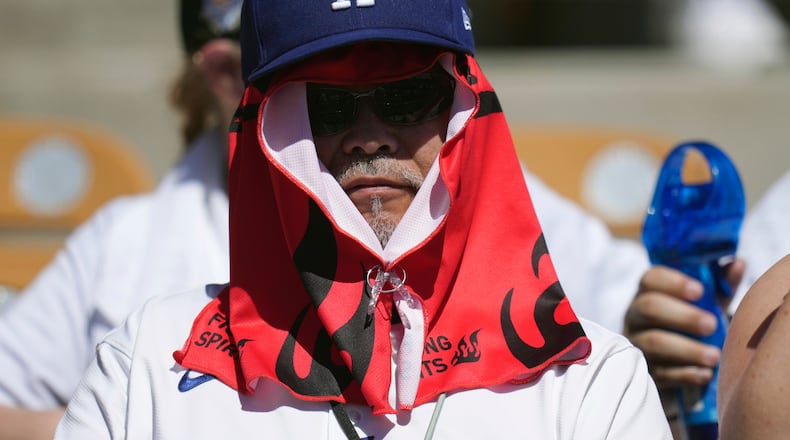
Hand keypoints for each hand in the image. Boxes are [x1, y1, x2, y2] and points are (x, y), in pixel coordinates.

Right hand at [624, 260, 743, 387]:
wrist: (675, 362)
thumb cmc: (692, 324)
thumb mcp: (706, 304)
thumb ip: (720, 284)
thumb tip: (738, 263)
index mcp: (649, 292)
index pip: (651, 278)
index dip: (673, 282)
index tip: (699, 291)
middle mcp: (636, 314)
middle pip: (649, 307)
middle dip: (682, 315)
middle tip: (712, 324)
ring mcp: (636, 342)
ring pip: (653, 342)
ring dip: (686, 349)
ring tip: (715, 356)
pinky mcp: (642, 369)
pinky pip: (659, 372)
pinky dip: (684, 374)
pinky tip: (705, 374)